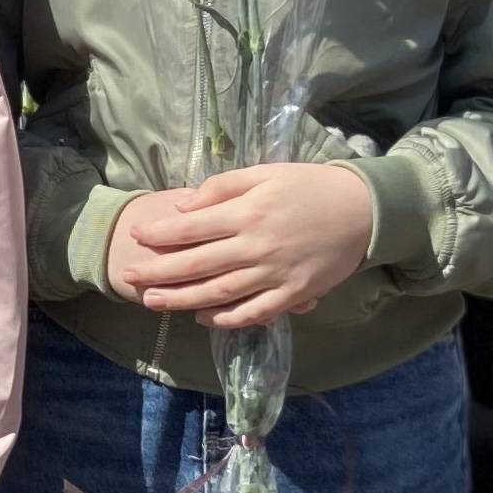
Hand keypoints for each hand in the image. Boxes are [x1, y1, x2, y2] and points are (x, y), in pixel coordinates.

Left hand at [126, 163, 375, 327]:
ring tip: (154, 302)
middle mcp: (255, 247)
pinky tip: (205, 318)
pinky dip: (228, 319)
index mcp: (246, 213)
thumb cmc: (308, 186)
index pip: (190, 228)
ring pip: (219, 293)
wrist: (362, 210)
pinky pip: (254, 312)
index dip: (159, 234)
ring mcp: (274, 274)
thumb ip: (222, 188)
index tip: (136, 236)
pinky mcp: (293, 294)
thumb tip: (184, 206)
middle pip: (197, 265)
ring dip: (183, 300)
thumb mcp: (264, 173)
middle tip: (131, 278)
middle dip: (159, 273)